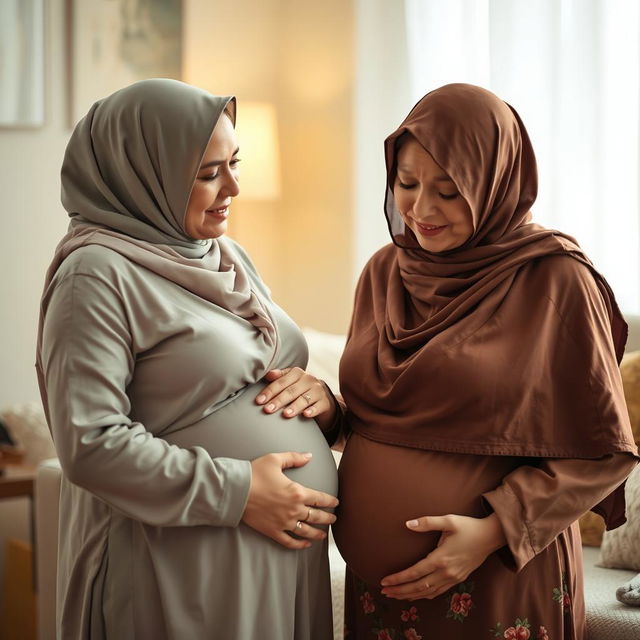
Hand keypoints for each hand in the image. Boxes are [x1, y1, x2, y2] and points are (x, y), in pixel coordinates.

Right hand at [241, 451, 338, 548]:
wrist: (236, 490)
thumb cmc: (255, 473)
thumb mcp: (275, 459)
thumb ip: (294, 458)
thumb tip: (309, 455)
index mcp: (297, 492)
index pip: (320, 499)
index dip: (330, 501)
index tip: (336, 502)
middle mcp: (294, 510)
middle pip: (316, 517)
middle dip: (327, 518)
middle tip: (334, 519)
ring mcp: (284, 523)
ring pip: (306, 531)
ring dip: (317, 533)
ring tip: (323, 535)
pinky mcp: (273, 531)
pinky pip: (289, 542)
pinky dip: (299, 544)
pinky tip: (305, 544)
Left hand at [255, 367, 337, 430]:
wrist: (321, 397)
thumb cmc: (299, 389)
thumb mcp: (289, 381)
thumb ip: (278, 378)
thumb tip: (268, 374)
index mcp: (297, 373)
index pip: (281, 382)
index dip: (269, 391)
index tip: (259, 400)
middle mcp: (308, 379)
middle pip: (291, 391)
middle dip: (278, 400)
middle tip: (267, 409)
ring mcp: (317, 390)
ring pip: (304, 399)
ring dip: (294, 406)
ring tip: (285, 414)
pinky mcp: (325, 402)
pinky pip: (318, 406)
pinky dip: (312, 410)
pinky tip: (305, 415)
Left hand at [380, 514, 505, 599]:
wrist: (490, 537)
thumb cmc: (468, 526)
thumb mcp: (448, 520)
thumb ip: (427, 522)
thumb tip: (407, 524)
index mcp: (441, 558)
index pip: (415, 572)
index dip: (398, 578)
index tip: (384, 581)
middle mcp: (446, 572)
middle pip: (419, 586)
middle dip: (400, 590)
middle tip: (384, 591)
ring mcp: (453, 578)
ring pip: (428, 592)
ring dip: (410, 595)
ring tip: (395, 595)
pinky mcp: (457, 579)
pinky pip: (438, 591)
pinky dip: (424, 595)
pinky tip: (416, 594)